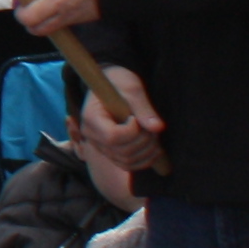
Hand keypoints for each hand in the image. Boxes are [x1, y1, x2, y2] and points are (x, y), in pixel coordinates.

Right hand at [72, 63, 165, 190]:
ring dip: (147, 151)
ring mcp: (100, 146)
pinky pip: (127, 166)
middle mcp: (91, 136)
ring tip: (153, 135)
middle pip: (122, 151)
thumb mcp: (132, 89)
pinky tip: (153, 148)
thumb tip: (157, 128)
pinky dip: (144, 160)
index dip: (132, 132)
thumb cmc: (119, 82)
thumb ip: (144, 108)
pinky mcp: (110, 152)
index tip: (136, 118)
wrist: (113, 85)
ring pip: (127, 161)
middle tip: (151, 126)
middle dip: (144, 141)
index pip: (112, 137)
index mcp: (91, 118)